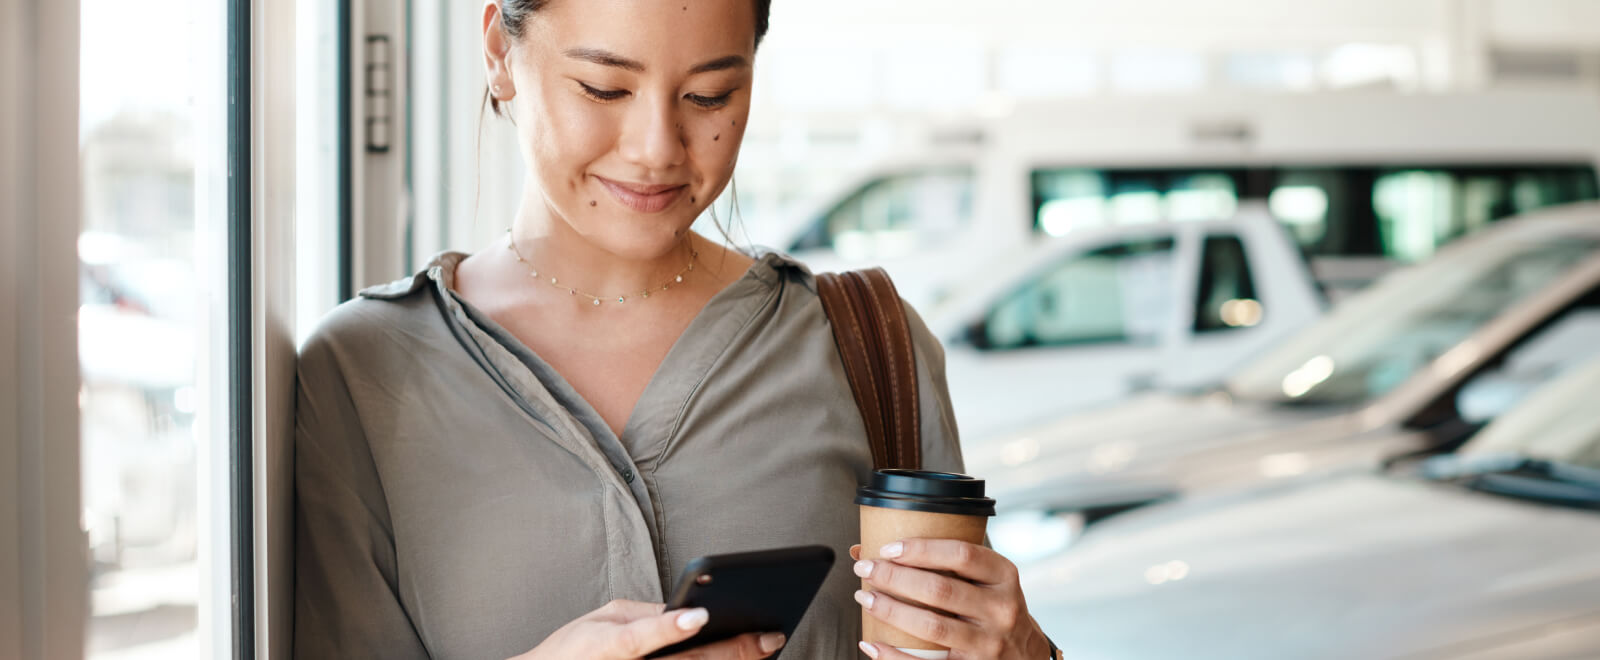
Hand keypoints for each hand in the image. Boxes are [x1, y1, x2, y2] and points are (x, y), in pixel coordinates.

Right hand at [509, 599, 785, 659]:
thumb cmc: (575, 648)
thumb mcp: (604, 618)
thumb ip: (645, 614)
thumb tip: (685, 610)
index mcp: (611, 645)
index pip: (641, 637)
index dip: (670, 627)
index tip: (700, 615)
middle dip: (731, 650)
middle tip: (769, 636)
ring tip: (765, 648)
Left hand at [849, 542, 1050, 659]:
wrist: (1026, 655)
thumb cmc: (992, 608)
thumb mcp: (986, 580)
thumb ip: (942, 563)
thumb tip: (865, 548)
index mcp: (1003, 577)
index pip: (961, 554)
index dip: (921, 549)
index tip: (887, 548)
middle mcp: (1001, 609)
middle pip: (940, 589)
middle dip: (895, 577)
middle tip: (865, 569)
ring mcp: (989, 644)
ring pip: (932, 626)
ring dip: (892, 611)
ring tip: (865, 598)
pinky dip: (894, 655)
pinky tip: (872, 643)